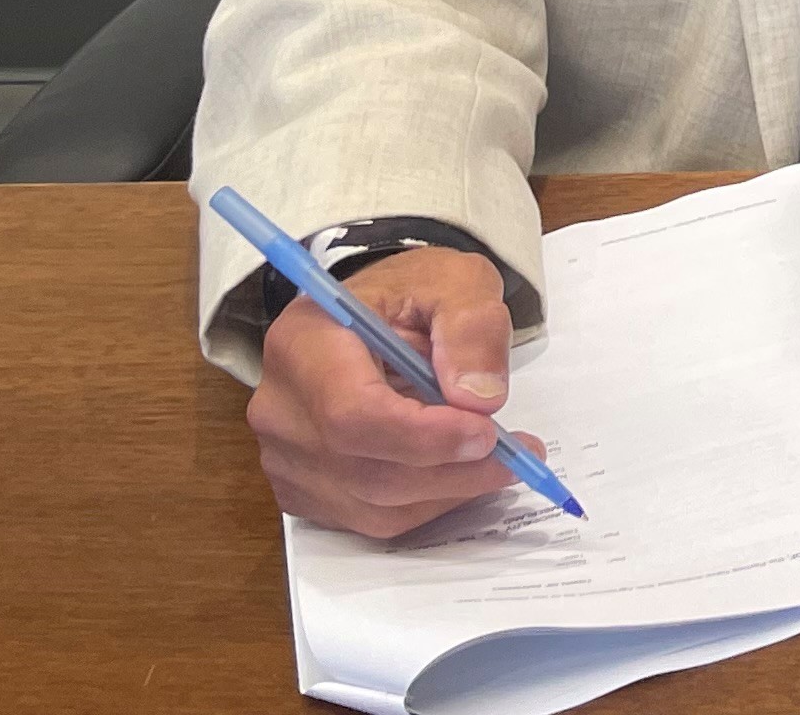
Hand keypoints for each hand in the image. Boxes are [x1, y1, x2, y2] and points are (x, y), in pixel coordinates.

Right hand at [247, 247, 535, 537]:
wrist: (367, 319)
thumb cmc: (407, 296)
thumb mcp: (453, 281)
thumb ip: (471, 326)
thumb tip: (479, 398)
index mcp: (304, 344)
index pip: (351, 413)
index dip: (422, 435)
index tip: (487, 432)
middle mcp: (281, 410)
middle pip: (365, 469)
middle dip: (452, 468)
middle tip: (518, 452)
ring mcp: (286, 460)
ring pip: (373, 504)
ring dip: (448, 491)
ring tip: (502, 460)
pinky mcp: (305, 493)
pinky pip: (371, 520)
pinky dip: (426, 504)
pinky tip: (461, 473)